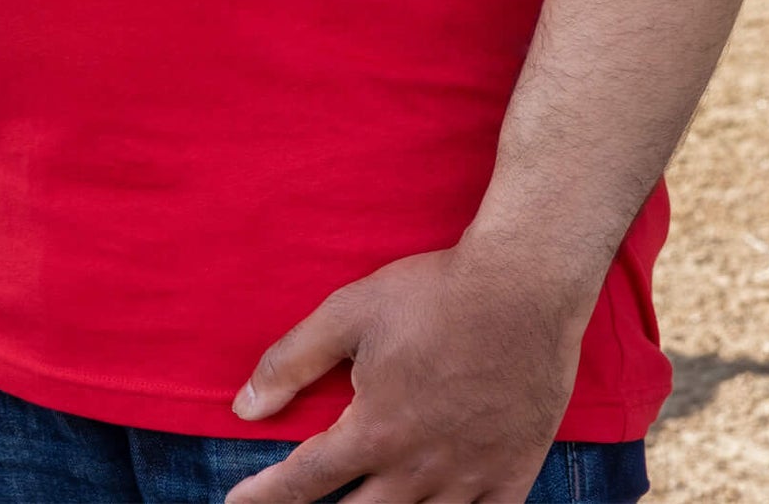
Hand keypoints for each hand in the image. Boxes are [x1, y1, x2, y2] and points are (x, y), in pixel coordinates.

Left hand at [222, 240, 590, 503]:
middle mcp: (418, 469)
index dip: (265, 498)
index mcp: (375, 432)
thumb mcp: (349, 312)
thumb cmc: (434, 292)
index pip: (304, 482)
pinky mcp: (513, 474)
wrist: (525, 285)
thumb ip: (292, 362)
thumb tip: (243, 407)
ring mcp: (469, 478)